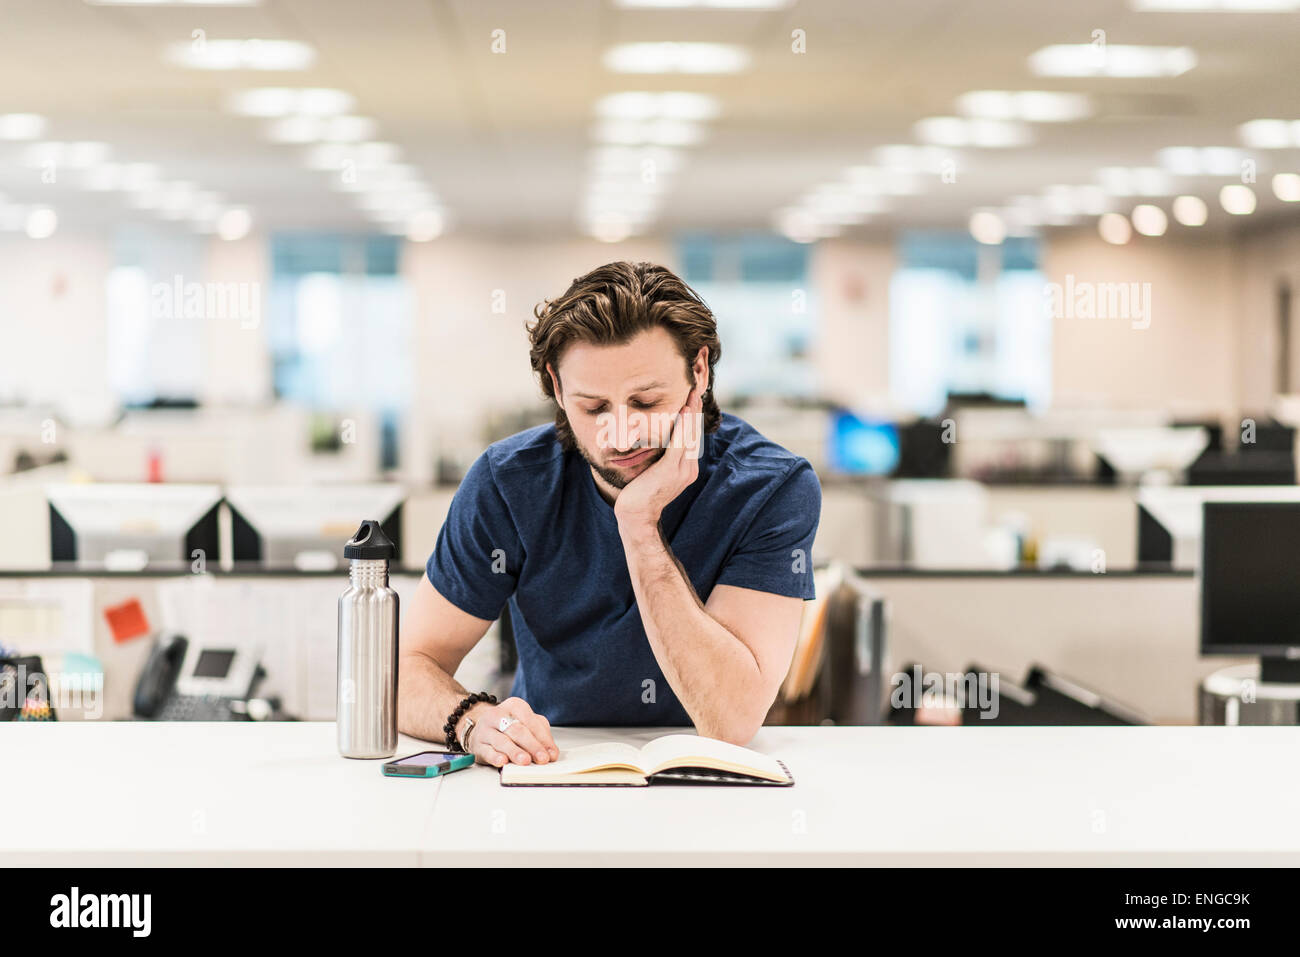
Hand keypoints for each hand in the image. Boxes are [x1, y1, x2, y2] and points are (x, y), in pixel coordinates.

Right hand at [461, 696, 558, 766]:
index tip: (551, 754)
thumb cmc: (507, 727)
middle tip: (542, 758)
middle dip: (532, 746)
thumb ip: (540, 736)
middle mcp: (498, 715)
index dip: (543, 738)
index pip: (530, 721)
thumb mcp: (526, 724)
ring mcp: (486, 730)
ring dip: (515, 752)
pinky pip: (487, 751)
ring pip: (502, 741)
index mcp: (514, 706)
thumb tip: (550, 753)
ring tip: (525, 761)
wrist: (480, 729)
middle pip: (517, 731)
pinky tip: (503, 761)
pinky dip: (495, 757)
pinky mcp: (477, 745)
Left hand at [613, 381, 703, 532]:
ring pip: (689, 435)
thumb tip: (657, 441)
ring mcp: (682, 470)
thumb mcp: (654, 471)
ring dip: (691, 412)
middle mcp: (689, 468)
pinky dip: (682, 425)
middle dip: (695, 410)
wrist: (636, 515)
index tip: (692, 398)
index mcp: (686, 468)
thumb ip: (661, 458)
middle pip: (694, 433)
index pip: (692, 438)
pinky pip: (679, 442)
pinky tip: (683, 410)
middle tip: (696, 387)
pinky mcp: (671, 469)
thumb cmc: (639, 493)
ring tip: (692, 393)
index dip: (693, 417)